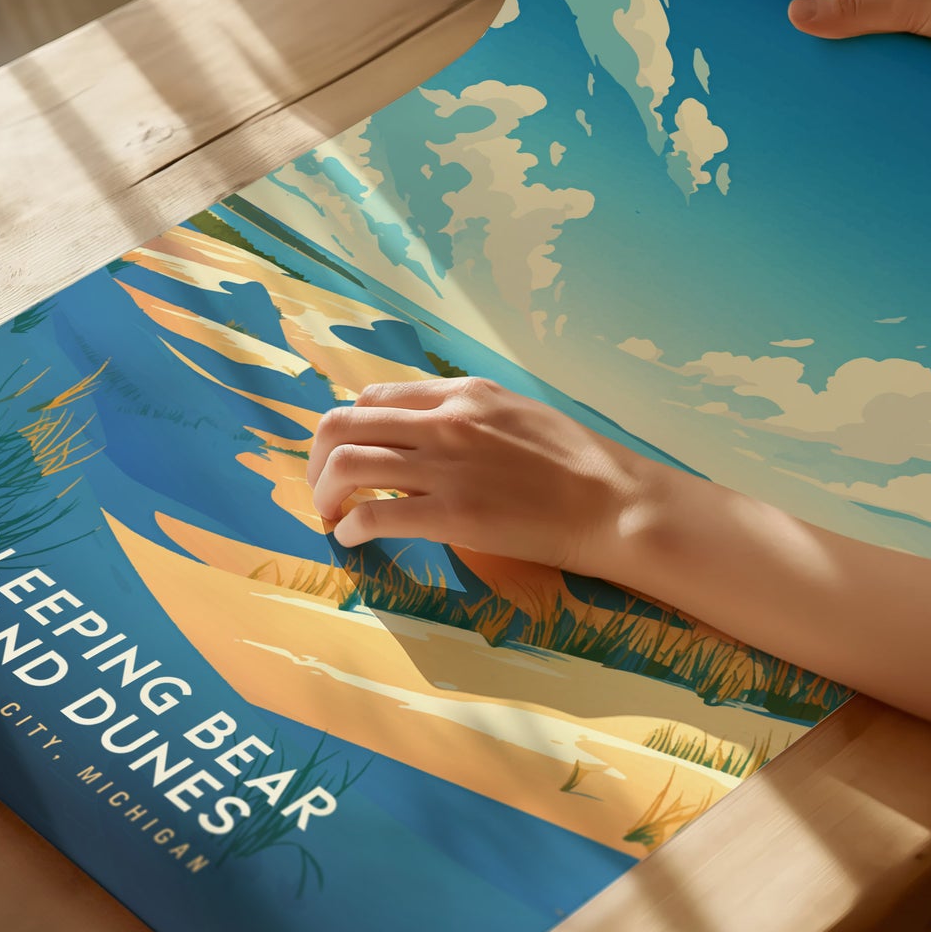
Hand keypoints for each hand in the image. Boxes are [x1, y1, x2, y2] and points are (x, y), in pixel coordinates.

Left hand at [307, 377, 657, 570]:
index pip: (374, 398)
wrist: (613, 501)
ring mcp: (445, 466)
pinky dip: (349, 527)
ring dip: (324, 493)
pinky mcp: (451, 514)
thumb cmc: (575, 462)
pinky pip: (373, 513)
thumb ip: (467, 414)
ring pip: (346, 464)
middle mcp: (444, 420)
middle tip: (322, 488)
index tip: (346, 456)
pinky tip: (352, 538)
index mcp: (461, 393)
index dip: (348, 429)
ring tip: (329, 515)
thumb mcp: (516, 412)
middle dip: (318, 459)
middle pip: (344, 425)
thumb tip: (427, 430)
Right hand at [787, 0, 930, 64]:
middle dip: (839, 15)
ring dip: (869, 44)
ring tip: (832, 70)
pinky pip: (915, 50)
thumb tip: (794, 14)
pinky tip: (877, 85)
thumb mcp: (910, 2)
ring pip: (891, 25)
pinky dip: (896, 64)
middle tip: (802, 40)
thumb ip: (853, 11)